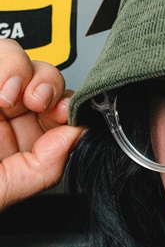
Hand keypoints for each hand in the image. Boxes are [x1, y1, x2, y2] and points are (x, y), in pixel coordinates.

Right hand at [0, 39, 86, 211]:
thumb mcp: (4, 190)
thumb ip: (43, 168)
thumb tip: (77, 137)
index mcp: (19, 142)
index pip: (57, 111)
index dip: (68, 108)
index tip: (63, 115)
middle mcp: (3, 113)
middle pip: (44, 77)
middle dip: (49, 85)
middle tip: (37, 103)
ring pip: (18, 56)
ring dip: (22, 70)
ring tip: (8, 97)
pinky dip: (4, 63)